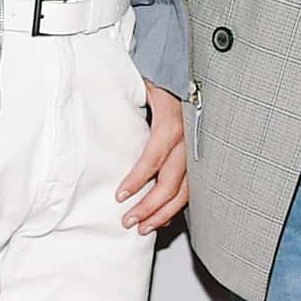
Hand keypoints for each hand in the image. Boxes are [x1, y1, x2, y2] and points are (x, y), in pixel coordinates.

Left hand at [115, 85, 189, 231]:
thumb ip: (129, 100)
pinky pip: (192, 188)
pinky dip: (176, 205)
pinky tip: (162, 218)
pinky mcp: (199, 159)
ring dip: (164, 213)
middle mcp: (190, 141)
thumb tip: (100, 108)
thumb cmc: (164, 79)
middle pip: (172, 182)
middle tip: (129, 220)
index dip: (137, 179)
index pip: (154, 158)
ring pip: (185, 191)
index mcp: (173, 124)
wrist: (189, 73)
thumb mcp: (145, 85)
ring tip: (144, 227)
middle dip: (149, 206)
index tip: (120, 196)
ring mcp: (198, 152)